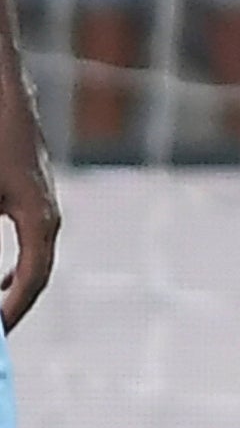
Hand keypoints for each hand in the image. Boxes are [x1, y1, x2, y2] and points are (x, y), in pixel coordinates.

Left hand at [0, 135, 55, 331]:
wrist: (3, 96)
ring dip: (14, 290)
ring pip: (34, 263)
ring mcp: (43, 210)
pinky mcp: (31, 202)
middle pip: (35, 277)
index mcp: (40, 220)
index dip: (12, 310)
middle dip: (13, 307)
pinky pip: (31, 248)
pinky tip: (2, 282)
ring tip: (0, 314)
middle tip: (0, 332)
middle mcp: (47, 218)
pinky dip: (15, 271)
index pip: (31, 279)